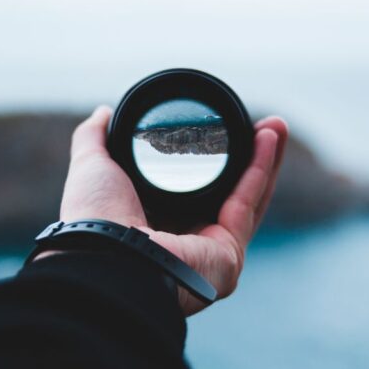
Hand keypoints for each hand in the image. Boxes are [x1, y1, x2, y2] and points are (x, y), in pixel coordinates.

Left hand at [59, 105, 287, 314]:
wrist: (103, 254)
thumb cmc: (92, 221)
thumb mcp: (92, 168)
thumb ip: (95, 139)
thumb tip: (103, 113)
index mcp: (156, 228)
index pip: (196, 193)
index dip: (214, 162)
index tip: (224, 130)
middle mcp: (187, 244)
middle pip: (231, 196)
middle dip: (250, 159)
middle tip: (263, 126)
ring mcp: (211, 253)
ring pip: (248, 199)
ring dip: (264, 161)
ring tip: (276, 125)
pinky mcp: (228, 255)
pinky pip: (248, 205)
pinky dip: (259, 170)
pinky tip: (267, 139)